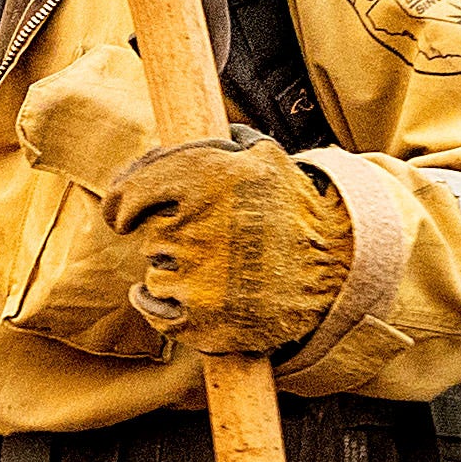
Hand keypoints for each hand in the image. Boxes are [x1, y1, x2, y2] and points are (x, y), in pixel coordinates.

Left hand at [105, 132, 351, 354]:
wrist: (337, 271)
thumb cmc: (296, 210)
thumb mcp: (266, 156)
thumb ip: (218, 142)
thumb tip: (178, 139)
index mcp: (205, 182)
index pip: (130, 194)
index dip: (123, 203)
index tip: (123, 213)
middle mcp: (195, 231)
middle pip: (149, 234)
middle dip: (168, 233)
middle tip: (203, 237)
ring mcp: (196, 281)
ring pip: (155, 271)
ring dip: (174, 268)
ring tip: (214, 267)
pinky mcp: (200, 322)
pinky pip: (155, 308)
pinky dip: (157, 303)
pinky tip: (180, 294)